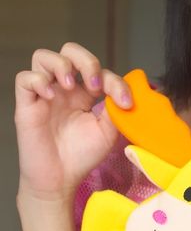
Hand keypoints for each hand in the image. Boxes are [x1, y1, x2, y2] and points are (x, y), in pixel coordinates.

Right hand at [15, 42, 131, 201]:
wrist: (60, 179)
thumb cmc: (82, 155)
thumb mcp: (107, 131)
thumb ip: (115, 108)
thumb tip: (124, 91)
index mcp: (84, 93)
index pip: (99, 71)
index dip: (114, 81)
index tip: (125, 102)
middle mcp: (64, 89)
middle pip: (69, 51)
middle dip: (86, 60)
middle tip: (94, 85)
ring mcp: (44, 94)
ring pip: (43, 57)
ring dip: (61, 65)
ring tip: (71, 86)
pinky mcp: (27, 105)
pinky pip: (24, 78)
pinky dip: (39, 81)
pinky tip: (51, 96)